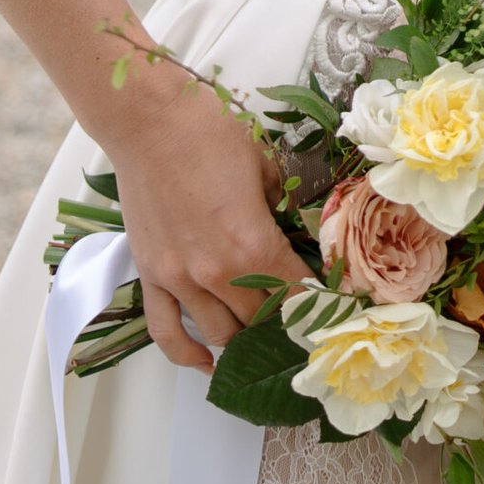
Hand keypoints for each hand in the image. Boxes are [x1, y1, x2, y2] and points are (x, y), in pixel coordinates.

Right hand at [110, 81, 308, 370]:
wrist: (148, 121)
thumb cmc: (209, 132)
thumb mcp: (265, 164)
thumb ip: (280, 206)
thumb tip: (291, 227)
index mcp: (252, 243)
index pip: (295, 292)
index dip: (319, 303)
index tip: (334, 309)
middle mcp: (215, 272)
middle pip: (260, 320)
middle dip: (285, 321)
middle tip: (301, 317)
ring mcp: (178, 278)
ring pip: (220, 332)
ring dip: (244, 335)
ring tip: (263, 331)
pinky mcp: (150, 275)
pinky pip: (166, 331)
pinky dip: (187, 354)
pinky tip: (207, 362)